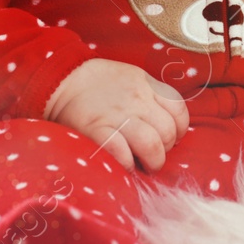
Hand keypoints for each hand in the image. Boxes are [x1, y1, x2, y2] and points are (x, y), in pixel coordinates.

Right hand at [42, 59, 189, 172]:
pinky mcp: (97, 130)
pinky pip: (122, 153)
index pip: (178, 110)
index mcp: (147, 85)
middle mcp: (137, 100)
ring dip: (153, 161)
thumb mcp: (133, 77)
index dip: (179, 130)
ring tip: (146, 165)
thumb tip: (167, 124)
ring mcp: (118, 115)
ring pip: (151, 144)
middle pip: (167, 131)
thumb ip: (152, 95)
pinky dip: (128, 164)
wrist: (64, 79)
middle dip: (166, 149)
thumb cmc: (100, 82)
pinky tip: (125, 165)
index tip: (171, 138)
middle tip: (155, 155)